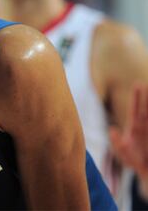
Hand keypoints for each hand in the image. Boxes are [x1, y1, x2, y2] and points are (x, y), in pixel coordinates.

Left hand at [109, 84, 147, 198]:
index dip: (137, 97)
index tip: (138, 84)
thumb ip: (118, 142)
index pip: (136, 109)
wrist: (147, 173)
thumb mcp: (123, 153)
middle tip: (147, 83)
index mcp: (136, 128)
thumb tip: (112, 129)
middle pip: (147, 109)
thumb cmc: (134, 162)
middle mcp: (145, 127)